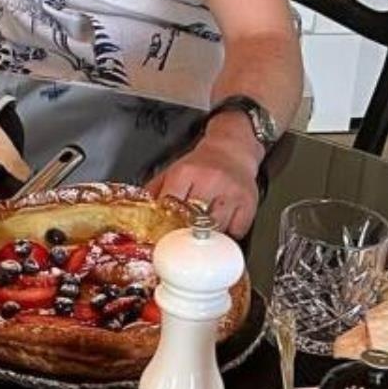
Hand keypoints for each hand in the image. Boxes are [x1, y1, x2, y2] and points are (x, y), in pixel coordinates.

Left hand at [148, 125, 262, 236]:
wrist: (232, 149)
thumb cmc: (201, 164)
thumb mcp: (172, 171)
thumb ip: (154, 191)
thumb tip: (138, 215)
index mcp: (186, 172)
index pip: (171, 205)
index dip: (165, 224)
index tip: (163, 234)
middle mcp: (210, 180)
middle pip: (193, 221)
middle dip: (186, 234)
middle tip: (183, 239)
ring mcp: (231, 192)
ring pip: (217, 230)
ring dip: (208, 237)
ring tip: (203, 232)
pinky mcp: (249, 202)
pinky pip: (237, 231)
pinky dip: (229, 234)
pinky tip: (222, 225)